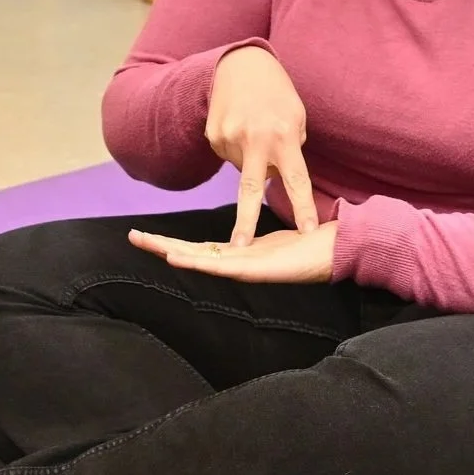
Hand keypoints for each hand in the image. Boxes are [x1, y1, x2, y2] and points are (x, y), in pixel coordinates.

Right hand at [130, 223, 337, 284]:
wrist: (339, 249)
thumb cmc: (315, 238)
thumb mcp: (282, 229)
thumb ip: (265, 225)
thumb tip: (253, 204)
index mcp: (243, 253)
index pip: (202, 247)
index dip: (175, 241)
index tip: (150, 234)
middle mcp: (241, 263)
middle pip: (194, 253)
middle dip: (162, 245)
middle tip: (133, 237)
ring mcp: (248, 268)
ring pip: (203, 261)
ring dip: (173, 252)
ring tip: (148, 244)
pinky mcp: (258, 271)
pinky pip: (223, 266)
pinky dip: (199, 262)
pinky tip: (177, 258)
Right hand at [207, 48, 318, 245]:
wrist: (241, 65)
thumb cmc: (278, 93)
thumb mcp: (297, 116)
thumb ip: (292, 149)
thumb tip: (280, 177)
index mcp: (284, 134)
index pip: (296, 179)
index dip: (303, 207)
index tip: (308, 231)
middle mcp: (254, 138)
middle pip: (251, 189)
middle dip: (246, 221)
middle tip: (239, 248)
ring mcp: (229, 137)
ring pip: (243, 170)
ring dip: (252, 161)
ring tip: (255, 132)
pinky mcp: (212, 135)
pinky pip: (228, 156)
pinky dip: (237, 150)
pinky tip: (240, 129)